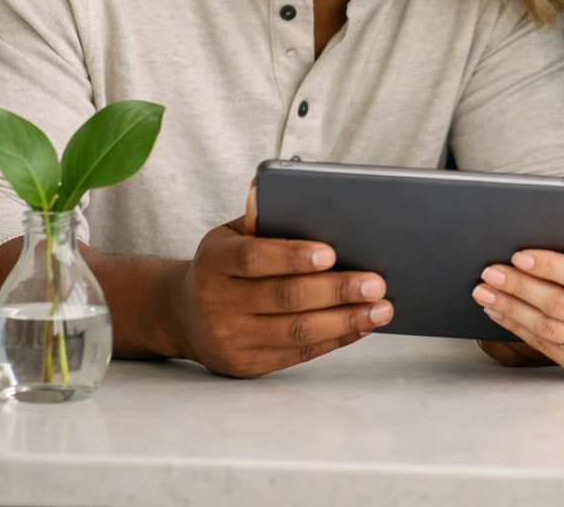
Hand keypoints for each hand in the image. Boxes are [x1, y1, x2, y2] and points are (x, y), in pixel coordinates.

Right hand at [165, 187, 392, 377]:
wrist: (182, 314)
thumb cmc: (223, 264)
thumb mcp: (230, 236)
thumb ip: (264, 221)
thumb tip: (304, 197)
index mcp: (214, 261)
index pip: (254, 258)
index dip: (292, 256)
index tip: (331, 252)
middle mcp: (218, 303)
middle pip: (284, 298)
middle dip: (337, 290)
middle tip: (376, 283)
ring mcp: (231, 339)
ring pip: (296, 331)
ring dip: (345, 320)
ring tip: (381, 309)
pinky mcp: (247, 365)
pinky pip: (298, 353)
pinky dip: (335, 339)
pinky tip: (360, 326)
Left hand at [471, 222, 563, 377]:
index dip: (547, 266)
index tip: (518, 255)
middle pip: (557, 304)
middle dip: (519, 286)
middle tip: (489, 272)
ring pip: (547, 329)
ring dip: (510, 309)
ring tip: (484, 292)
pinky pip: (546, 347)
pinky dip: (518, 329)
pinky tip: (499, 311)